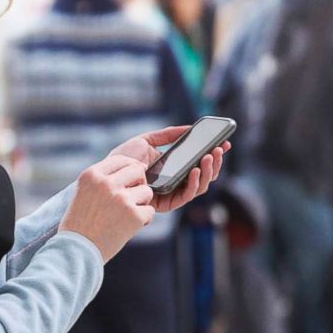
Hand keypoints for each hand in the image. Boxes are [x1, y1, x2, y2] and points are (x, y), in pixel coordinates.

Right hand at [59, 154, 155, 261]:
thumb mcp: (84, 192)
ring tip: (126, 216)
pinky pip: (150, 211)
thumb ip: (103, 179)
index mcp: (91, 175)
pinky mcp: (133, 215)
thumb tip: (136, 167)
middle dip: (139, 183)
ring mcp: (121, 198)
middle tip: (131, 198)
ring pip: (147, 191)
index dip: (130, 167)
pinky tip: (128, 227)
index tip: (132, 177)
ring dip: (141, 203)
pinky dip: (143, 220)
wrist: (76, 250)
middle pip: (137, 171)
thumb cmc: (80, 223)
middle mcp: (106, 183)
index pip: (120, 160)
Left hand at [108, 125, 229, 213]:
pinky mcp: (165, 204)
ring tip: (208, 156)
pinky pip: (185, 196)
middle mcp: (176, 182)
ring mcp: (172, 194)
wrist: (107, 172)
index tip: (224, 142)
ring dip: (208, 172)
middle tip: (219, 148)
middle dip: (215, 162)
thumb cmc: (124, 158)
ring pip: (199, 187)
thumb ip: (168, 135)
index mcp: (174, 168)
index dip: (214, 154)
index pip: (199, 163)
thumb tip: (190, 128)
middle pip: (204, 176)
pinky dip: (193, 183)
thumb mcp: (147, 140)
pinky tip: (194, 169)